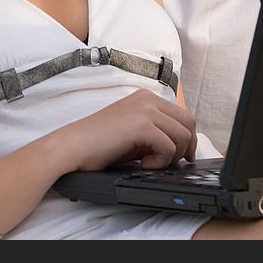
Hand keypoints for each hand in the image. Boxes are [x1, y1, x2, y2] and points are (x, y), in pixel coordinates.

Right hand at [58, 90, 197, 170]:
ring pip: (183, 135)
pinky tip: (143, 164)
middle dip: (186, 147)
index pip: (183, 115)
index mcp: (146, 98)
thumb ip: (156, 131)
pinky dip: (160, 161)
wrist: (73, 146)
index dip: (188, 138)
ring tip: (150, 162)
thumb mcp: (134, 133)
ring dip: (171, 156)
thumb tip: (182, 145)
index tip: (183, 155)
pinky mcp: (141, 125)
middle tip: (172, 163)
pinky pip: (169, 147)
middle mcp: (148, 99)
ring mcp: (145, 110)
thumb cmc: (100, 143)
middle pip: (188, 123)